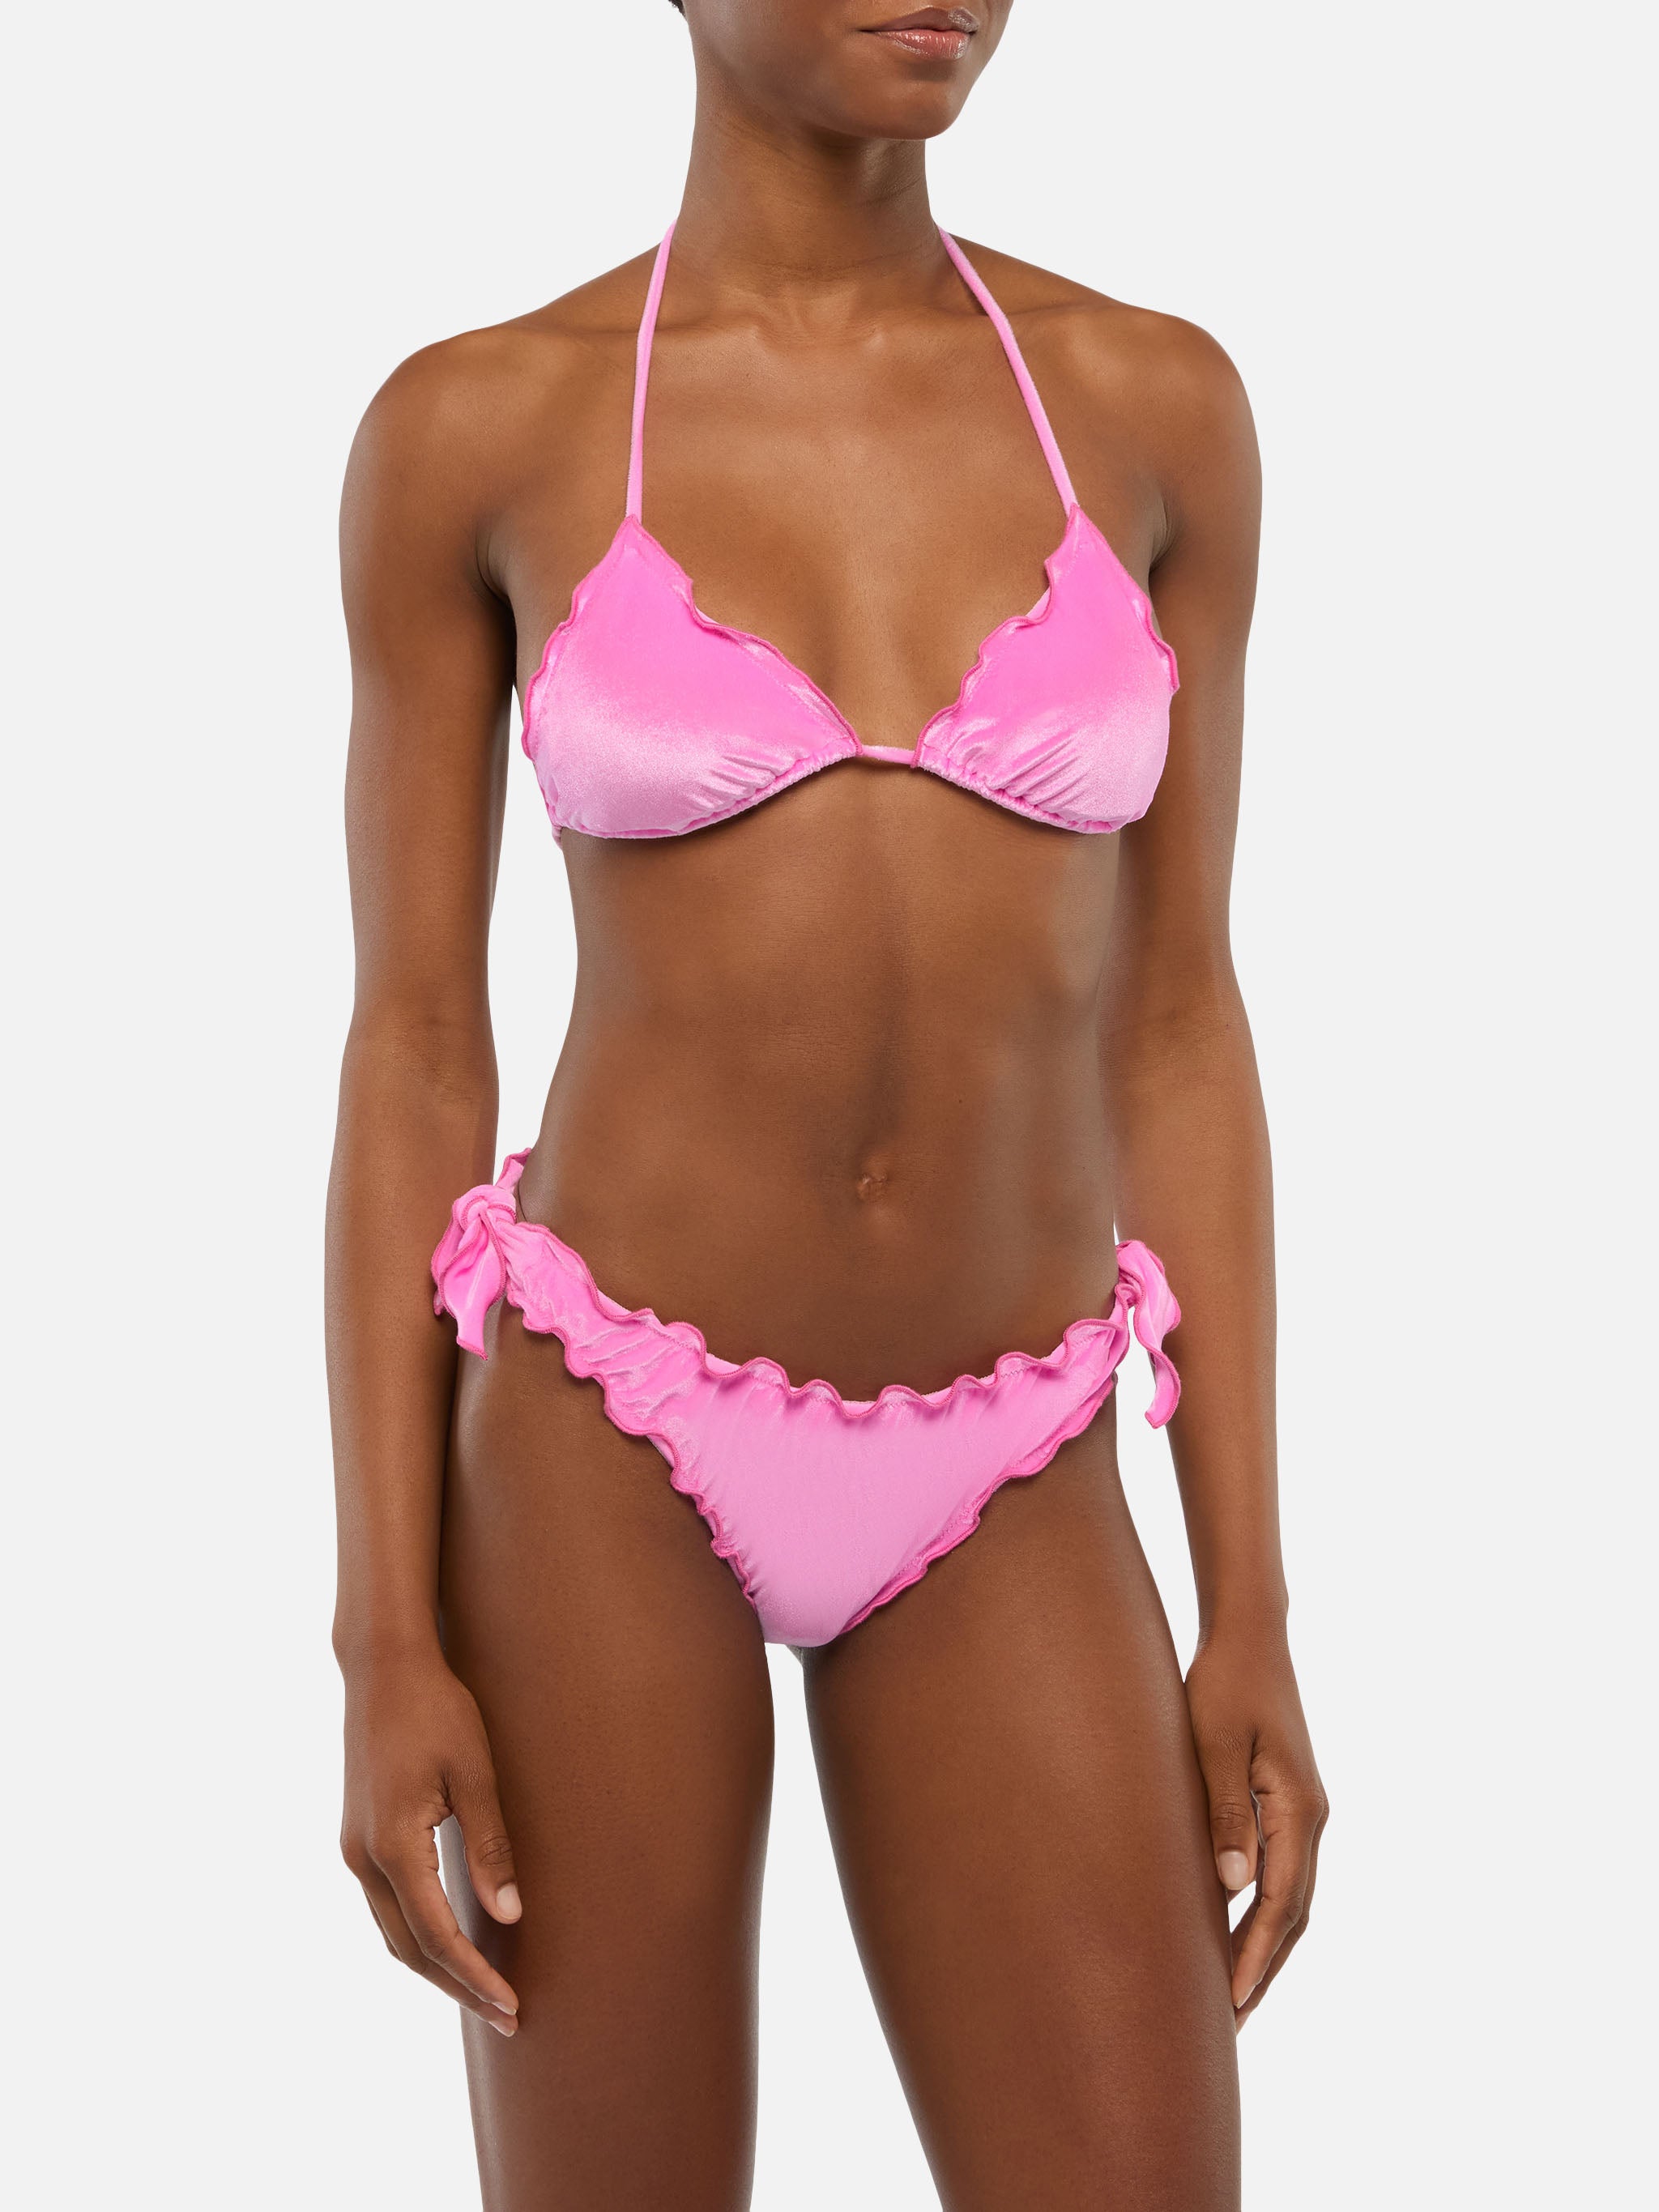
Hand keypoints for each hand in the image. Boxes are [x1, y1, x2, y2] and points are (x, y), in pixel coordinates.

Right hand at [340, 1642, 522, 2033]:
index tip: (511, 2005)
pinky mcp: (358, 1838)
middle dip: (457, 1986)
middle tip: (507, 2015)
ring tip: (484, 1990)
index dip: (474, 1976)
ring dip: (436, 1967)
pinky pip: (387, 1907)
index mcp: (393, 1845)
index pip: (437, 1936)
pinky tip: (451, 1942)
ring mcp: (354, 1850)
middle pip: (409, 1949)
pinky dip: (418, 1936)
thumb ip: (490, 1845)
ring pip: (393, 1933)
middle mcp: (363, 1858)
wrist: (382, 1668)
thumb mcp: (475, 1772)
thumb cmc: (437, 1710)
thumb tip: (509, 1913)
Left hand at [1185, 1628, 1327, 2027]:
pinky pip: (1283, 1874)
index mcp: (1299, 1810)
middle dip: (1263, 1970)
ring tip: (1231, 1996)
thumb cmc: (1223, 1682)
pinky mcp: (1288, 1802)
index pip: (1281, 1905)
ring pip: (1292, 1899)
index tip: (1231, 2004)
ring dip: (1265, 1948)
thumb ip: (1224, 1812)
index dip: (1255, 1957)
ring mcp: (1304, 1812)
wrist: (1249, 1635)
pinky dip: (1264, 1913)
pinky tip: (1234, 1929)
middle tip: (1228, 2024)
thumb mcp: (1213, 1743)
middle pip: (1294, 1915)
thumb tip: (1234, 1885)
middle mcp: (1311, 1818)